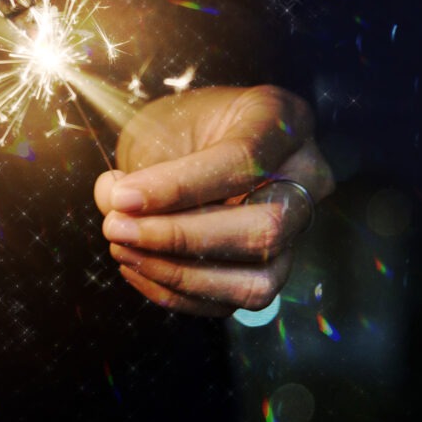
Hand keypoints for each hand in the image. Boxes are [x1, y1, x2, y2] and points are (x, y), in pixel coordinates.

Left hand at [93, 85, 333, 315]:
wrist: (196, 143)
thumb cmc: (180, 128)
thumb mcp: (156, 128)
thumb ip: (139, 167)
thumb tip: (117, 208)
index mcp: (280, 119)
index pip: (243, 160)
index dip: (178, 186)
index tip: (121, 197)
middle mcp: (306, 176)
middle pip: (263, 228)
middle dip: (179, 237)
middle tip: (116, 227)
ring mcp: (298, 229)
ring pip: (259, 279)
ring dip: (179, 274)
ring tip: (123, 248)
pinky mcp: (274, 269)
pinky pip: (236, 302)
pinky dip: (178, 294)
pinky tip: (137, 268)